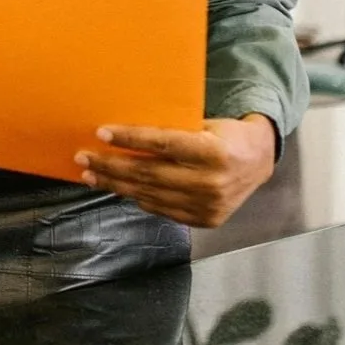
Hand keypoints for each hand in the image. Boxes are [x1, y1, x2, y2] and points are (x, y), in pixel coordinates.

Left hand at [77, 116, 276, 228]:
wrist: (259, 161)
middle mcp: (211, 182)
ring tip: (92, 174)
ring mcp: (208, 206)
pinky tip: (119, 188)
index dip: (130, 139)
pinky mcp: (204, 220)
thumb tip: (126, 131)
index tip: (101, 133)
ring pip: (151, 194)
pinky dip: (138, 198)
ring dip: (117, 184)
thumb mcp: (206, 123)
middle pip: (150, 173)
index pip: (162, 144)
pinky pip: (162, 209)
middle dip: (112, 165)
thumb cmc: (226, 134)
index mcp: (214, 152)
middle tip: (84, 157)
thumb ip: (174, 131)